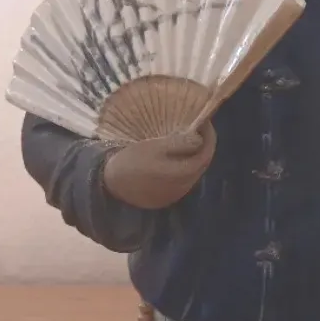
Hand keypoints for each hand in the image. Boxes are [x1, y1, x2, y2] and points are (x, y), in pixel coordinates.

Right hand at [102, 121, 216, 208]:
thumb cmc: (132, 160)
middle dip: (203, 146)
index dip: (209, 137)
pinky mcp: (166, 198)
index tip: (204, 122)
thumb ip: (180, 143)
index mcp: (183, 173)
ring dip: (193, 157)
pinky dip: (183, 167)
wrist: (111, 183)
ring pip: (192, 173)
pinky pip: (182, 180)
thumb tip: (199, 139)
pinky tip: (175, 158)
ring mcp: (175, 195)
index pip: (206, 154)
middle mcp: (184, 187)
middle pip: (201, 164)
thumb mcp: (155, 146)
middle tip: (197, 130)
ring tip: (186, 141)